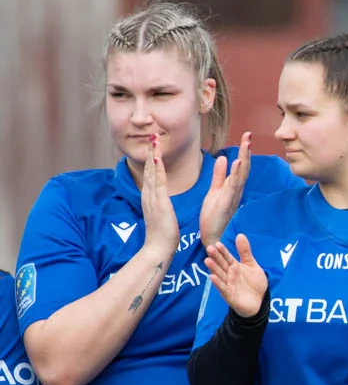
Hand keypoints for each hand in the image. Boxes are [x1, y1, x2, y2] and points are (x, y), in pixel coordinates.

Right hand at [141, 134, 179, 258]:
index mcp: (151, 198)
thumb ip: (160, 205)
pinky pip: (158, 183)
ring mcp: (152, 198)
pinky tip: (157, 159)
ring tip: (154, 140)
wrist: (158, 248)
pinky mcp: (159, 202)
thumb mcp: (162, 214)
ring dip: (153, 156)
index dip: (152, 160)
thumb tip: (162, 200)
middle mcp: (149, 195)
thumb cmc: (163, 234)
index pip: (151, 175)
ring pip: (153, 173)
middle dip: (151, 153)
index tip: (154, 146)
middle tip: (152, 136)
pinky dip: (158, 170)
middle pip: (149, 170)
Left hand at [200, 131, 251, 246]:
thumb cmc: (213, 216)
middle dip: (246, 150)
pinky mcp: (228, 202)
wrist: (212, 236)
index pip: (241, 165)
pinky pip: (233, 185)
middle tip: (249, 134)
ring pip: (242, 174)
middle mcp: (237, 190)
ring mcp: (234, 196)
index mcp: (233, 186)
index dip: (243, 150)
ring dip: (244, 158)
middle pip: (244, 166)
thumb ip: (220, 175)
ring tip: (246, 143)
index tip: (246, 136)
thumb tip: (224, 158)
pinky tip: (237, 162)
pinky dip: (236, 173)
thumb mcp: (215, 190)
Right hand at [204, 234, 267, 317]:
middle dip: (216, 257)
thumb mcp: (252, 265)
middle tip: (209, 248)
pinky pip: (223, 289)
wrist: (261, 302)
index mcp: (234, 267)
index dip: (223, 251)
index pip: (227, 257)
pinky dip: (218, 283)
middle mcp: (230, 275)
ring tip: (207, 260)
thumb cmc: (255, 283)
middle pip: (221, 265)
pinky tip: (212, 277)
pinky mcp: (230, 296)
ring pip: (220, 275)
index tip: (218, 243)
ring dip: (214, 269)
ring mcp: (229, 285)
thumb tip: (240, 235)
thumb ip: (245, 252)